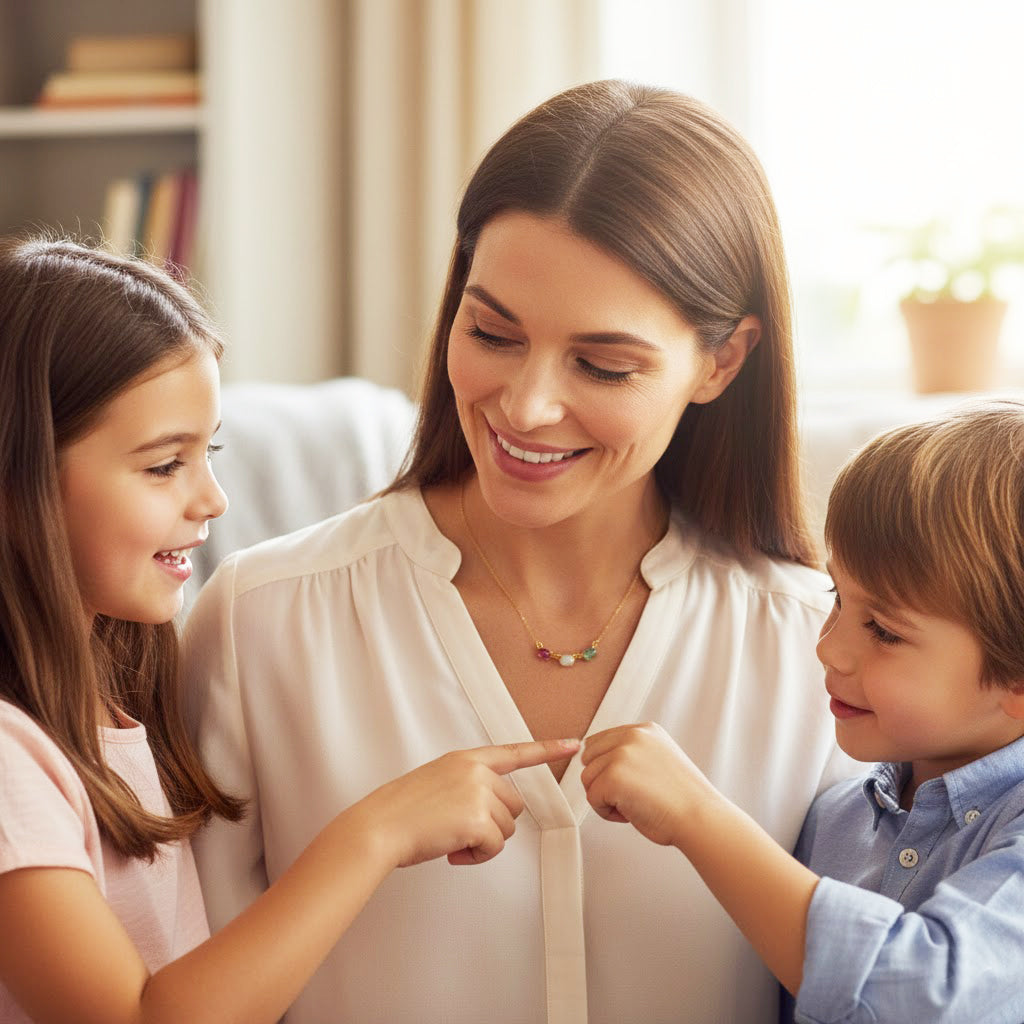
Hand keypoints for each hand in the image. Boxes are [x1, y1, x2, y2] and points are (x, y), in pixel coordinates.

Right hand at [352, 738, 579, 868]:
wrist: (379, 827)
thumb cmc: (401, 812)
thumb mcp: (437, 783)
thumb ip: (468, 787)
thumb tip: (489, 813)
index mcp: (466, 759)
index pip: (514, 751)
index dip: (547, 749)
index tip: (573, 744)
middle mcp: (476, 770)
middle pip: (514, 805)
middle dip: (493, 825)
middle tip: (459, 833)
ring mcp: (478, 792)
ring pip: (506, 829)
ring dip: (482, 842)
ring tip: (450, 840)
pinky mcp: (478, 818)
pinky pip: (494, 847)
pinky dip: (477, 857)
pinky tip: (453, 852)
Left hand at [581, 723, 712, 847]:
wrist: (700, 818)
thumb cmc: (682, 799)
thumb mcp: (658, 759)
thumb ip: (632, 753)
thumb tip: (598, 760)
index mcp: (644, 730)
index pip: (600, 741)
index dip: (606, 768)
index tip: (629, 784)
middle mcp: (632, 736)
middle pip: (589, 758)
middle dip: (602, 781)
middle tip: (630, 797)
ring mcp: (622, 754)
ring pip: (588, 779)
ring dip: (605, 798)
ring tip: (634, 805)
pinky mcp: (614, 777)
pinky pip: (592, 798)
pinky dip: (606, 813)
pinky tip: (631, 814)